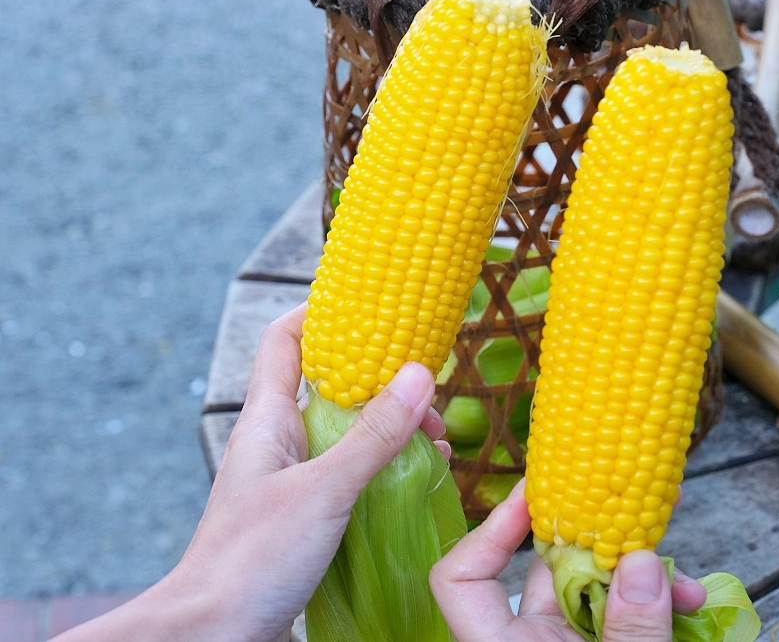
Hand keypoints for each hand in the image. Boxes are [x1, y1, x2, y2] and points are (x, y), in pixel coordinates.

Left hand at [52, 305, 447, 641]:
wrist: (211, 633)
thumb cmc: (251, 558)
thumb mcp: (323, 490)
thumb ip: (372, 435)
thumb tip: (419, 372)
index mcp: (268, 418)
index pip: (286, 338)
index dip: (322, 311)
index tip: (371, 302)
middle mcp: (278, 440)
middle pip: (330, 383)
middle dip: (381, 377)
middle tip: (428, 388)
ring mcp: (292, 477)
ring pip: (347, 431)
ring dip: (390, 426)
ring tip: (435, 438)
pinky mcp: (306, 512)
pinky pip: (351, 472)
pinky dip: (385, 465)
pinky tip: (419, 476)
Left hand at [430, 483, 706, 641]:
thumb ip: (634, 633)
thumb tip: (640, 561)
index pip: (459, 580)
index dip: (488, 531)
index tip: (537, 499)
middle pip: (540, 573)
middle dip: (596, 548)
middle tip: (640, 532)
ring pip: (589, 592)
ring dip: (638, 577)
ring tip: (686, 583)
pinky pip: (615, 617)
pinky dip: (648, 606)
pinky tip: (689, 601)